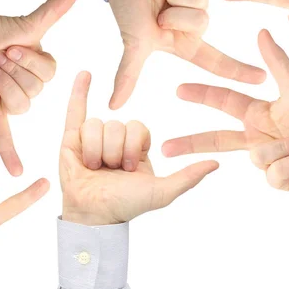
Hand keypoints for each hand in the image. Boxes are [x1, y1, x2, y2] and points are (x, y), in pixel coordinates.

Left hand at [0, 0, 80, 175]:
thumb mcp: (27, 24)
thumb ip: (54, 10)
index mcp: (44, 69)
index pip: (48, 75)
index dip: (28, 61)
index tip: (11, 47)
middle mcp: (32, 87)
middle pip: (33, 91)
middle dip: (11, 70)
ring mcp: (13, 100)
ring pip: (19, 105)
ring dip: (1, 83)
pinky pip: (5, 135)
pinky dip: (10, 153)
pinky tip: (17, 171)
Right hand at [59, 71, 218, 225]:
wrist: (94, 214)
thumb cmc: (127, 204)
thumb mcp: (162, 191)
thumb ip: (188, 177)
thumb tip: (217, 163)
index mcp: (137, 146)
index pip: (137, 126)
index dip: (133, 145)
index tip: (129, 168)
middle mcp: (116, 138)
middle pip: (116, 124)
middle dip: (113, 150)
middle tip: (110, 170)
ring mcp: (93, 136)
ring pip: (95, 124)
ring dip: (95, 150)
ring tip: (93, 167)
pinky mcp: (71, 138)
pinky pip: (76, 109)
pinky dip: (80, 90)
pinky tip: (85, 73)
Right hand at [108, 0, 265, 108]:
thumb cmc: (129, 11)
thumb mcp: (134, 45)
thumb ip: (128, 75)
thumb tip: (114, 107)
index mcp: (185, 44)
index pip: (216, 61)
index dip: (238, 71)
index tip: (262, 79)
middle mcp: (196, 24)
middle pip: (201, 22)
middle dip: (175, 14)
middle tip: (160, 10)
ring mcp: (201, 0)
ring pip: (203, 0)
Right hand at [162, 30, 288, 190]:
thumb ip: (278, 62)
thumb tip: (262, 31)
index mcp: (256, 113)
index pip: (222, 102)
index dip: (201, 94)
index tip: (178, 89)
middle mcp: (255, 136)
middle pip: (215, 140)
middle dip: (189, 144)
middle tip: (164, 149)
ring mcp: (265, 159)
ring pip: (259, 156)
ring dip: (287, 147)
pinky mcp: (278, 179)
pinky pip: (275, 173)